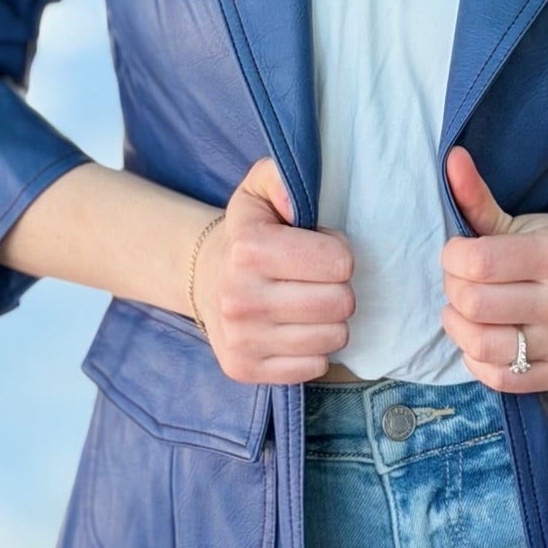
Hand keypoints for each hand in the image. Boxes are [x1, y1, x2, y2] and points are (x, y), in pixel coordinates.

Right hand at [193, 156, 355, 382]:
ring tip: (306, 303)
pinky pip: (314, 367)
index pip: (340, 263)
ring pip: (333, 338)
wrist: (206, 278)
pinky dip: (313, 349)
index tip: (321, 250)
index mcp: (249, 250)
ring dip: (328, 320)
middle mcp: (240, 299)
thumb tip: (295, 200)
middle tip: (316, 280)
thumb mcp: (259, 191)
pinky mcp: (244, 369)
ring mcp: (241, 340)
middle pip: (341, 303)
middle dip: (338, 288)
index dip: (338, 253)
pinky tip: (294, 329)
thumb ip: (280, 177)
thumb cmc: (248, 234)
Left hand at [439, 146, 547, 392]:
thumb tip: (451, 158)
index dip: (451, 257)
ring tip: (467, 309)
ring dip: (458, 325)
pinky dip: (476, 357)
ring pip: (481, 346)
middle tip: (463, 281)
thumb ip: (476, 196)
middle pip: (473, 304)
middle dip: (454, 289)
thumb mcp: (515, 220)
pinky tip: (483, 335)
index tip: (458, 253)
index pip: (476, 262)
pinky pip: (497, 378)